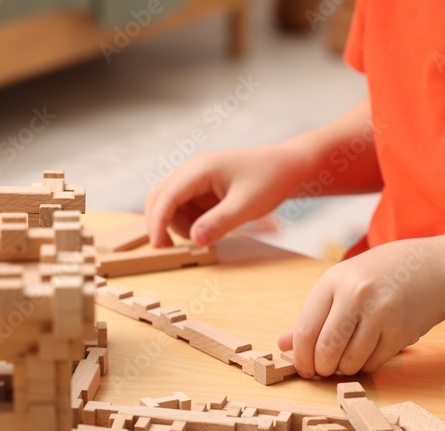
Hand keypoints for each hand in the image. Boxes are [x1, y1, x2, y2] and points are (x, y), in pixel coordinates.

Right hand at [144, 144, 309, 246]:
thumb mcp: (247, 205)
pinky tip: (215, 226)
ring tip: (213, 232)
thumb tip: (194, 239)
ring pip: (170, 206)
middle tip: (175, 250)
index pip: (165, 197)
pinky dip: (192, 222)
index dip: (157, 223)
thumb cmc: (270, 179)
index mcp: (198, 169)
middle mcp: (191, 171)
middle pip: (159, 199)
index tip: (159, 247)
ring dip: (181, 225)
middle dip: (163, 224)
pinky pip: (185, 209)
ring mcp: (195, 180)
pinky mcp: (202, 189)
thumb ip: (219, 222)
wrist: (287, 166)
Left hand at [278, 239, 444, 377]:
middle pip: (326, 351)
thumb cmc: (380, 276)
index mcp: (333, 282)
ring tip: (349, 356)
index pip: (306, 331)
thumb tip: (283, 345)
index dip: (301, 358)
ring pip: (350, 362)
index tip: (304, 368)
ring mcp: (381, 313)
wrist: (432, 268)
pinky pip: (374, 363)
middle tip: (324, 369)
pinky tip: (371, 349)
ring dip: (345, 368)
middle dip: (322, 368)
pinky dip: (367, 364)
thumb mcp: (341, 284)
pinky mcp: (402, 331)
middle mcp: (356, 295)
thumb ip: (312, 316)